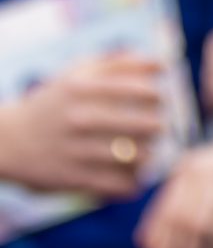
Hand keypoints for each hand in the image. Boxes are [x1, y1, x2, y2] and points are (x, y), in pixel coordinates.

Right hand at [0, 53, 168, 199]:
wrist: (6, 141)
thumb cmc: (55, 101)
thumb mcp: (79, 73)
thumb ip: (121, 64)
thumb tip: (163, 65)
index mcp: (84, 88)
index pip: (144, 90)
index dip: (157, 97)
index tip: (156, 101)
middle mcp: (79, 118)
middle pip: (147, 124)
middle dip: (158, 127)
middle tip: (156, 128)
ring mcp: (75, 149)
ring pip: (136, 156)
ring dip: (148, 156)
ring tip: (145, 152)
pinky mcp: (71, 178)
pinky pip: (117, 184)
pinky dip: (131, 183)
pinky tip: (131, 177)